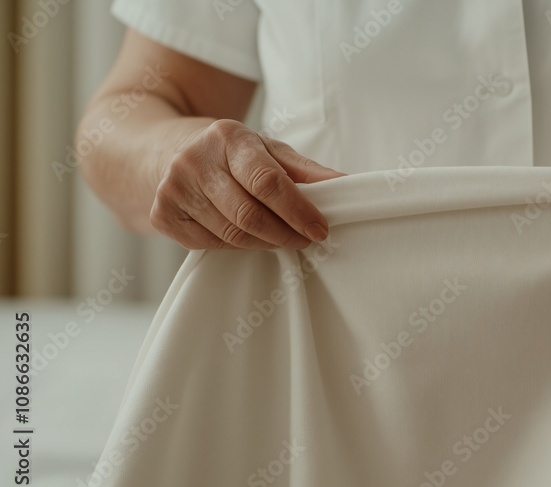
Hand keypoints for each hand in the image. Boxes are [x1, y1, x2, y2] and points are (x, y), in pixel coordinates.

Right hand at [150, 119, 344, 249]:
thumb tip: (350, 186)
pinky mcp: (162, 215)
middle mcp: (194, 159)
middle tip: (304, 239)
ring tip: (277, 235)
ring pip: (232, 234)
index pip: (267, 182)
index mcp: (229, 137)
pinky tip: (244, 234)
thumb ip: (308, 171)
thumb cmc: (233, 155)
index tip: (320, 230)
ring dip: (263, 242)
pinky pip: (210, 245)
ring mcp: (173, 188)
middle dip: (285, 234)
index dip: (298, 211)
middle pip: (249, 215)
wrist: (166, 152)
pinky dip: (235, 246)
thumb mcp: (270, 152)